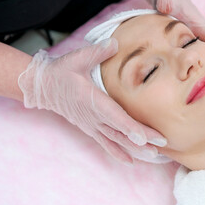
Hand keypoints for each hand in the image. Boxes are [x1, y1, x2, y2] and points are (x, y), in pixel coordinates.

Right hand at [18, 38, 166, 164]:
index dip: (130, 127)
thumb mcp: (77, 58)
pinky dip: (118, 152)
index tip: (144, 137)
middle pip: (120, 131)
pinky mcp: (90, 128)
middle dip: (141, 139)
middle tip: (161, 145)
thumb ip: (97, 52)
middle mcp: (93, 117)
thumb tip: (116, 43)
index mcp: (91, 100)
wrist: (44, 87)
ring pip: (116, 139)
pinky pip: (106, 143)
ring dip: (134, 148)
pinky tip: (131, 161)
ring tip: (153, 155)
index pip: (114, 116)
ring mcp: (91, 124)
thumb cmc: (62, 71)